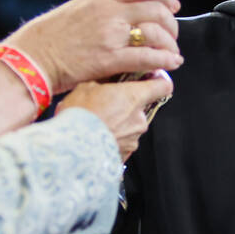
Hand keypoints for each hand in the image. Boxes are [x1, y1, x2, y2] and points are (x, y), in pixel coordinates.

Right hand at [4, 0, 181, 92]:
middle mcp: (110, 12)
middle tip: (172, 34)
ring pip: (156, 33)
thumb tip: (123, 10)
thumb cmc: (49, 36)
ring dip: (170, 44)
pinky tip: (169, 64)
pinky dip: (163, 60)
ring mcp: (111, 35)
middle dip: (170, 23)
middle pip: (156, 10)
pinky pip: (147, 57)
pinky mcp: (110, 59)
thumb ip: (102, 6)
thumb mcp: (77, 8)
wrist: (32, 56)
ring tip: (172, 53)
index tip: (171, 5)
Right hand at [57, 72, 173, 159]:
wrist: (71, 149)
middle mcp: (139, 118)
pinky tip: (96, 137)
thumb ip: (104, 83)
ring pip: (130, 126)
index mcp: (134, 96)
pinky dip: (112, 139)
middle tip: (105, 105)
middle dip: (126, 106)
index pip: (163, 86)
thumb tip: (106, 81)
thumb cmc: (78, 116)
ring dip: (118, 124)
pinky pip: (122, 142)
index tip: (153, 79)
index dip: (159, 81)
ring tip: (96, 124)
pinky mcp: (125, 154)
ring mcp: (134, 138)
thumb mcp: (86, 88)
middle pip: (141, 108)